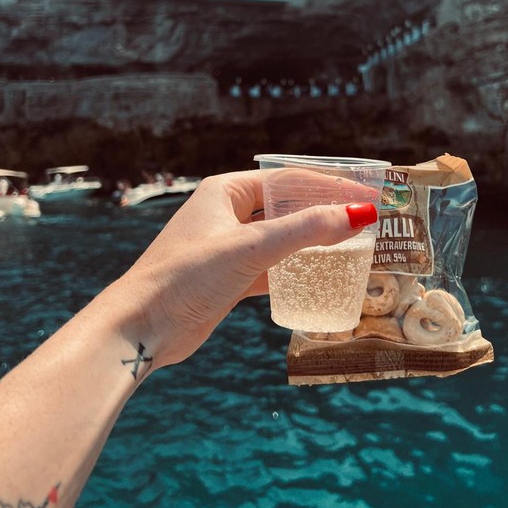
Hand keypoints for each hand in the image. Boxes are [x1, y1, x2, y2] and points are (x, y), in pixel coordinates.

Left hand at [112, 170, 377, 368]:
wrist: (141, 328)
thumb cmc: (186, 277)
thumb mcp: (251, 248)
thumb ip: (306, 231)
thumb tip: (359, 215)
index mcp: (226, 191)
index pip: (289, 179)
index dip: (330, 185)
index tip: (367, 194)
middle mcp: (227, 213)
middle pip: (287, 206)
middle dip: (325, 212)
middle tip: (367, 219)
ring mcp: (227, 246)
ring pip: (281, 238)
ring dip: (313, 242)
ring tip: (353, 246)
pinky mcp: (228, 278)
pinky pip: (272, 267)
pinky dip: (296, 270)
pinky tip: (321, 276)